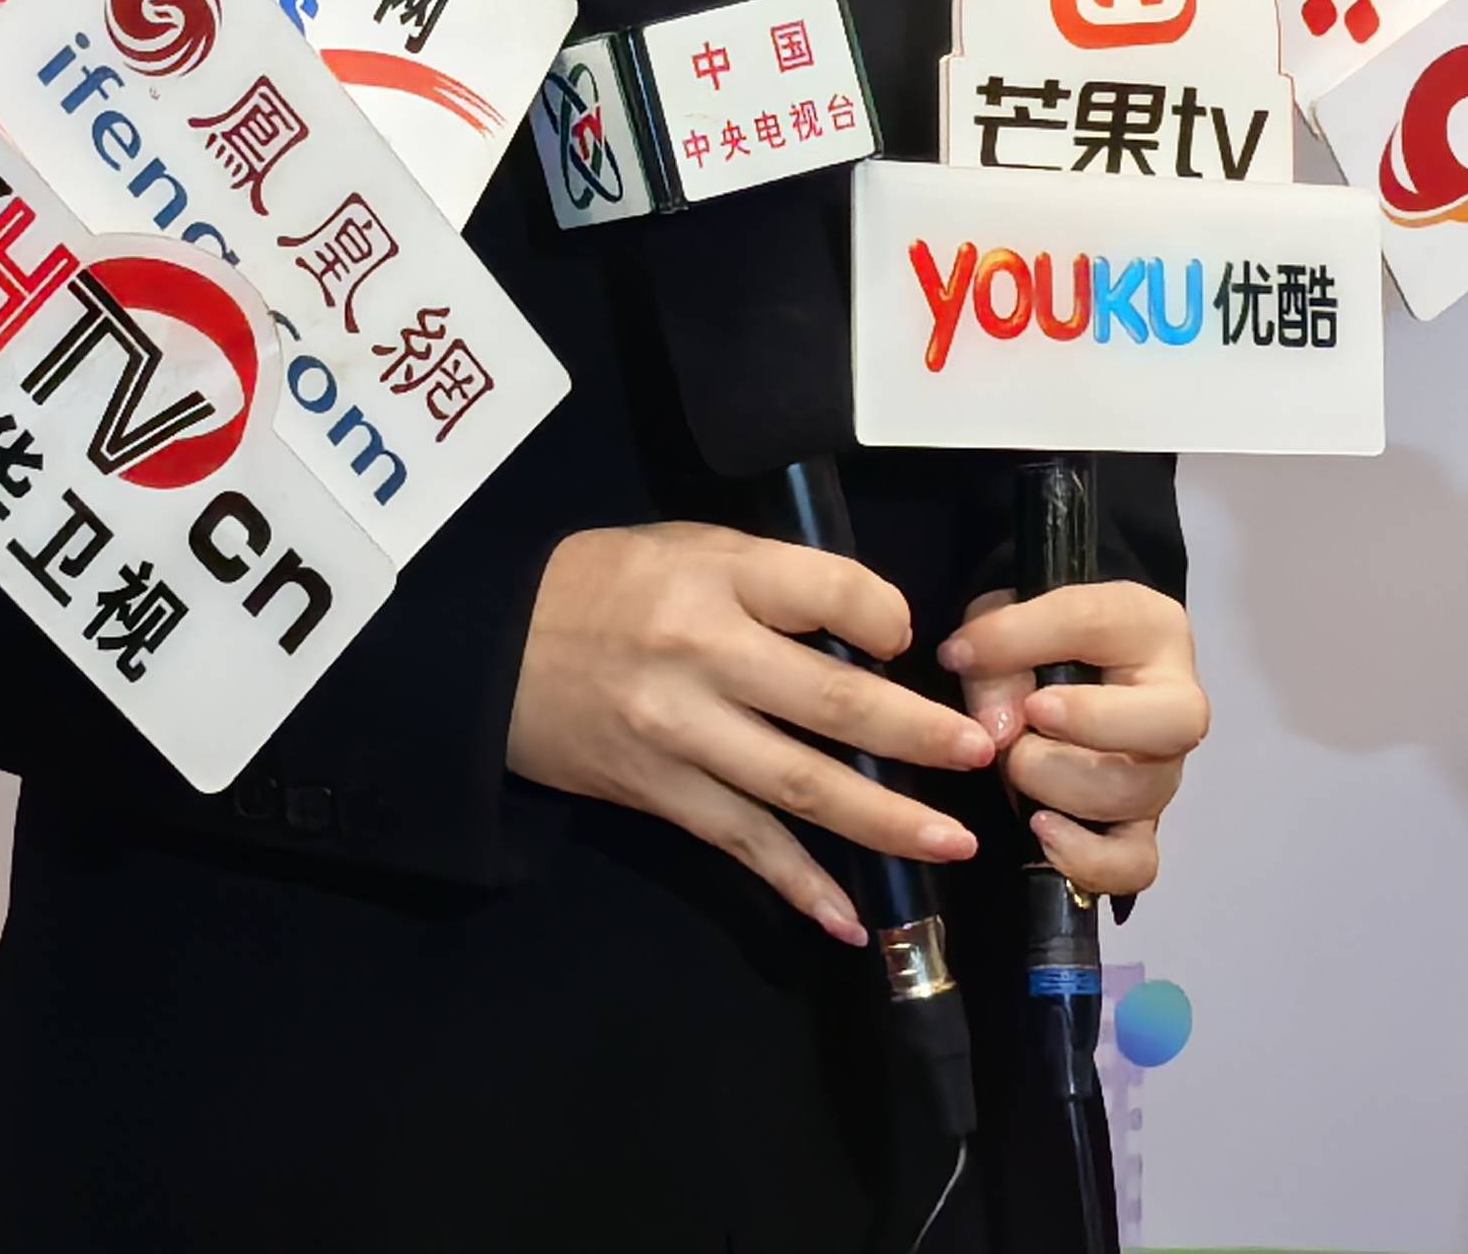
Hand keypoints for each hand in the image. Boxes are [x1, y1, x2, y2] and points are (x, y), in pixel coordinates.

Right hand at [505, 523, 994, 945]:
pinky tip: (848, 918)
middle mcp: (703, 653)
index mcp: (718, 576)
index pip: (831, 593)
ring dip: (883, 822)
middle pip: (833, 704)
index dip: (886, 617)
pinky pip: (742, 844)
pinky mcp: (658, 794)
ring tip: (951, 844)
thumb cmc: (606, 585)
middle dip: (918, 737)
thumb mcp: (690, 548)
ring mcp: (680, 733)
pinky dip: (797, 884)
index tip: (913, 642)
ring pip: (801, 787)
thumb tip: (875, 634)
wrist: (489, 650)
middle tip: (978, 756)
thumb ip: (777, 582)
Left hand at [945, 583, 1206, 899]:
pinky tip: (1044, 833)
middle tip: (1017, 734)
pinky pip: (1137, 864)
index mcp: (1147, 626)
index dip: (1037, 645)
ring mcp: (1161, 771)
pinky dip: (1089, 859)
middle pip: (1164, 726)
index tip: (981, 667)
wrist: (1046, 675)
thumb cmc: (1034, 637)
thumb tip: (997, 727)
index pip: (1099, 624)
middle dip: (1080, 734)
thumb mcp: (1003, 614)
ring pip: (1139, 793)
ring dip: (1061, 787)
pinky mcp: (1140, 828)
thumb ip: (997, 649)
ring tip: (1016, 768)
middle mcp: (1173, 701)